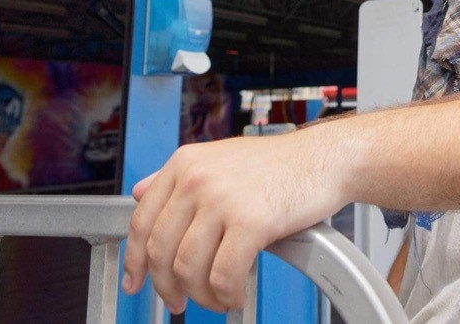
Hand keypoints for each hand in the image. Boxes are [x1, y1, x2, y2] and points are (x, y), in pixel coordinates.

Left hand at [121, 129, 346, 312]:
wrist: (324, 157)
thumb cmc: (279, 163)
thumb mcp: (219, 159)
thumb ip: (178, 178)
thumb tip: (139, 193)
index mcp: (185, 164)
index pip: (141, 220)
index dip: (134, 260)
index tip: (136, 282)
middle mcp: (197, 178)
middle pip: (160, 250)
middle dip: (167, 287)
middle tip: (179, 301)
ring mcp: (223, 199)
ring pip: (189, 268)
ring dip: (201, 295)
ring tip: (217, 298)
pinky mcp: (252, 220)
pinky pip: (224, 275)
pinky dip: (227, 295)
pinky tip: (236, 295)